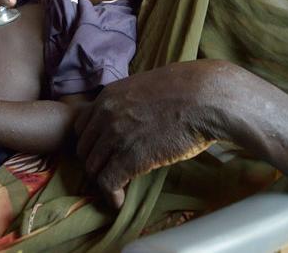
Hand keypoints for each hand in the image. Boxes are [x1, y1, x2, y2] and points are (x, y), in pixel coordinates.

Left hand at [74, 60, 249, 207]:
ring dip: (104, 181)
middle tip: (111, 173)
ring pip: (93, 168)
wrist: (206, 97)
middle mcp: (105, 115)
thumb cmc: (187, 90)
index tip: (105, 154)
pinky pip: (108, 183)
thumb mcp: (146, 87)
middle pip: (84, 149)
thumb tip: (132, 114)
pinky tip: (120, 201)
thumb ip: (129, 101)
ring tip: (118, 188)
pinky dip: (111, 196)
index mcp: (108, 97)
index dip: (92, 144)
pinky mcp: (130, 158)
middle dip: (96, 163)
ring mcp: (116, 136)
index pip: (82, 127)